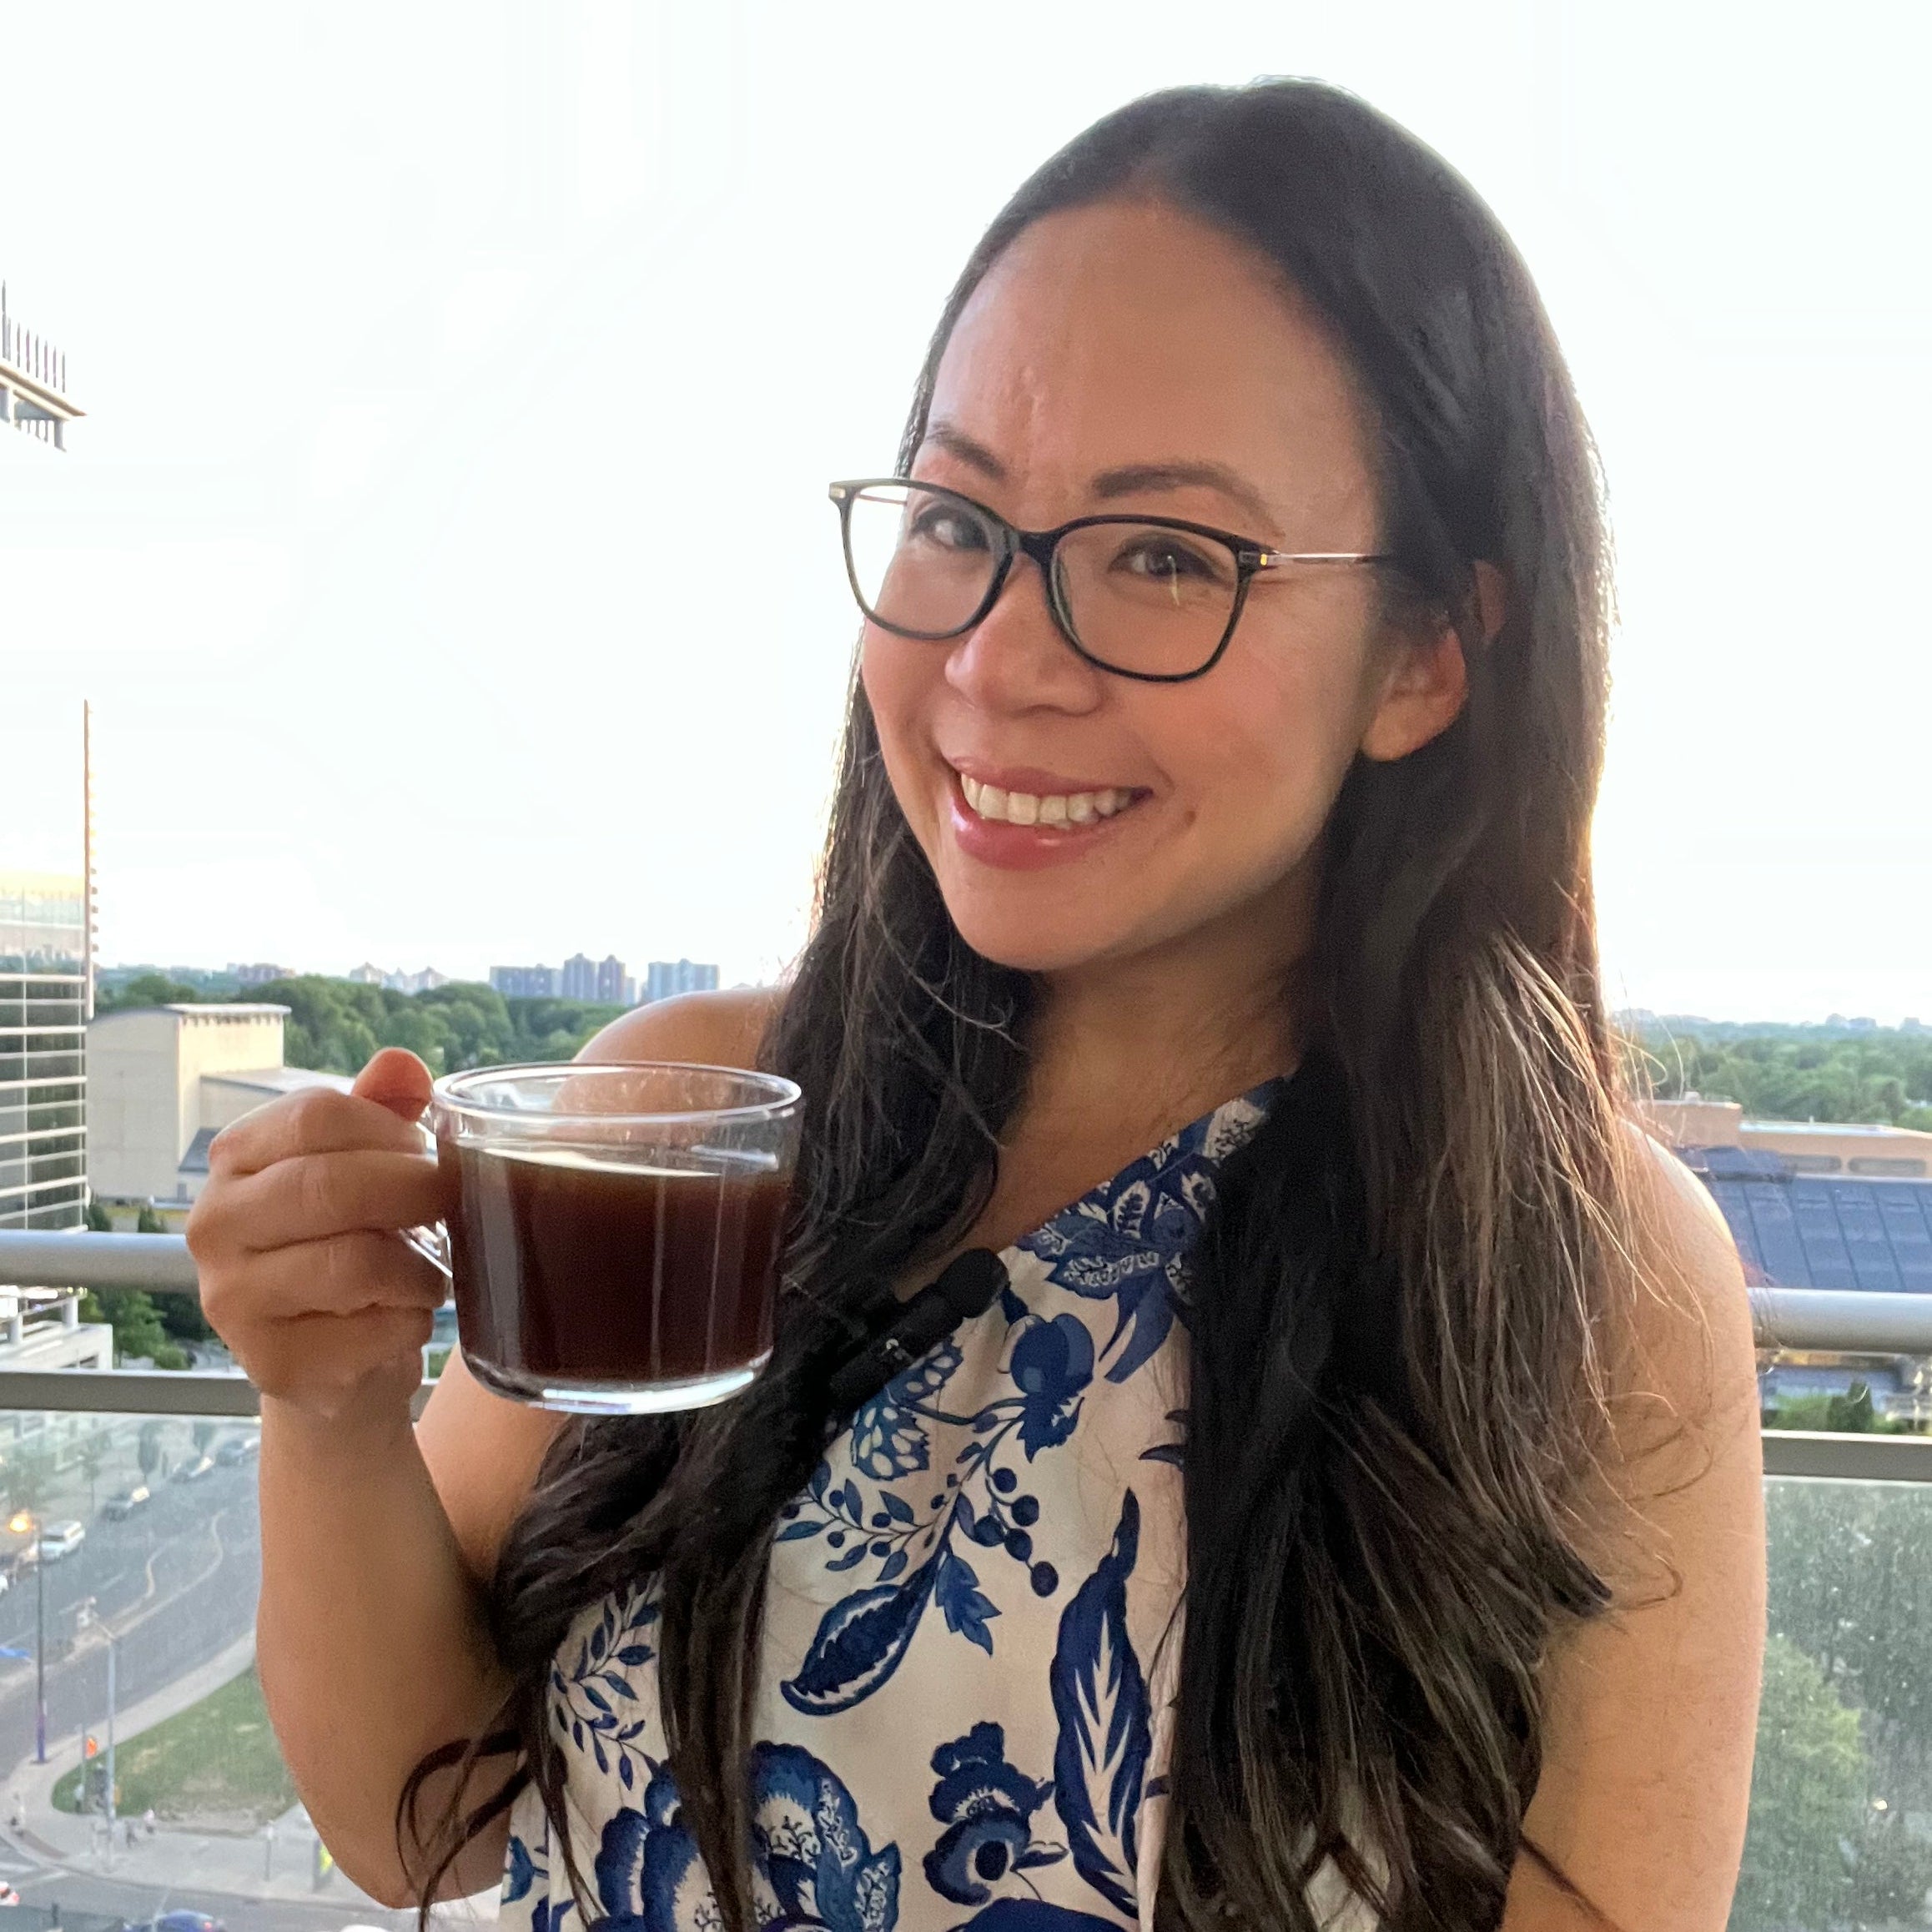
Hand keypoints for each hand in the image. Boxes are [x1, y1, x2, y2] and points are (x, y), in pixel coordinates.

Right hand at [187, 1048, 449, 1422]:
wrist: (335, 1359)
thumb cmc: (352, 1241)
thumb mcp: (363, 1165)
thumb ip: (380, 1111)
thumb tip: (404, 1064)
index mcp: (234, 1157)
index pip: (314, 1113)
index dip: (391, 1128)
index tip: (428, 1149)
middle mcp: (213, 1224)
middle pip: (329, 1184)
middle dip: (414, 1189)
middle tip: (452, 1201)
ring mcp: (232, 1299)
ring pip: (355, 1262)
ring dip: (420, 1267)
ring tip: (431, 1271)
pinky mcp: (271, 1365)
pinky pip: (372, 1330)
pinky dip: (412, 1321)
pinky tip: (405, 1317)